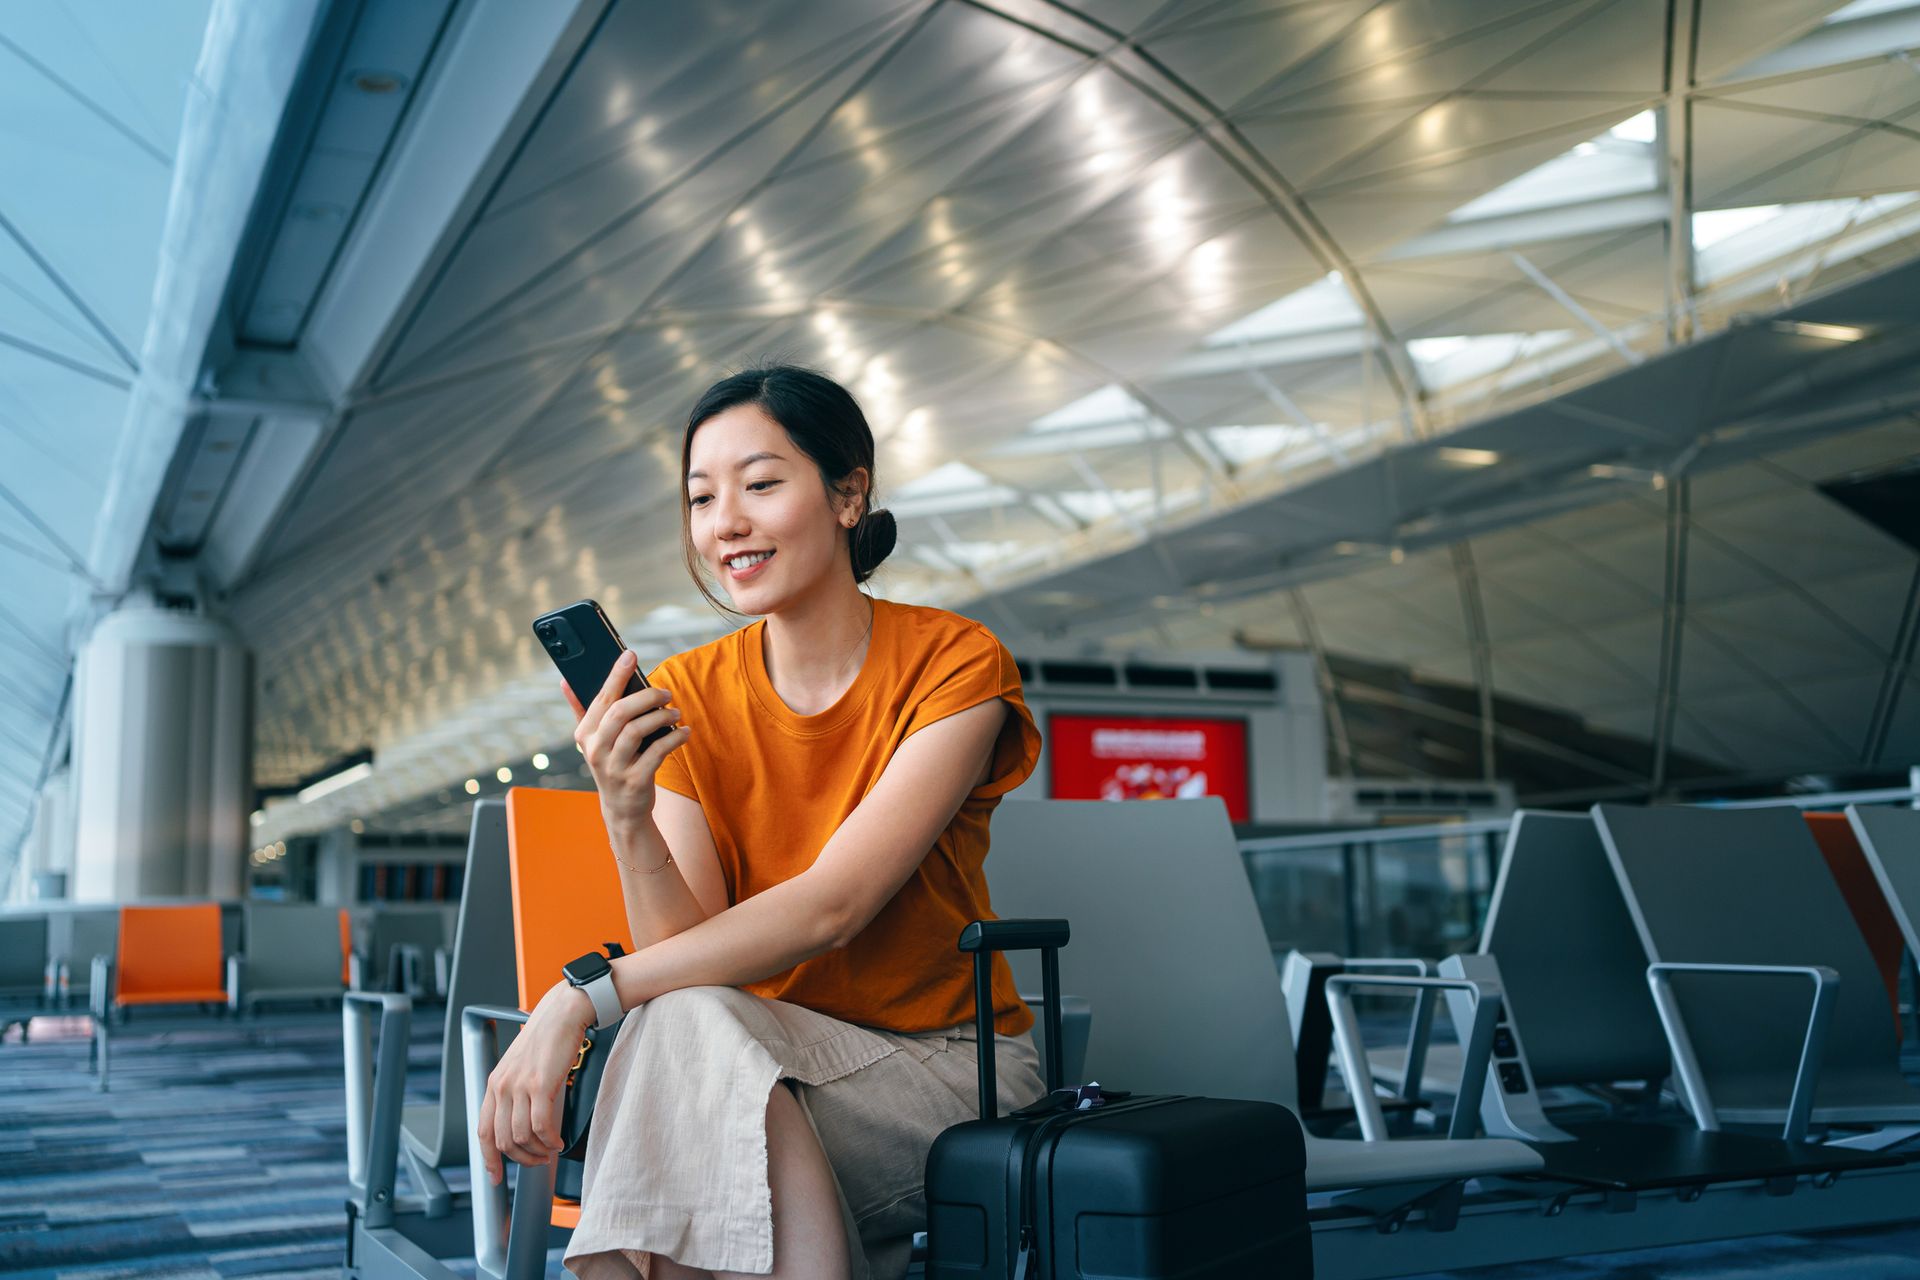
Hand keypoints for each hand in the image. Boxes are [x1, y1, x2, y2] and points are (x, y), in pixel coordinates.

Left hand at [475, 981, 595, 1184]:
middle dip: (521, 1159)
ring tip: (551, 1150)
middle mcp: (501, 1086)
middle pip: (503, 1140)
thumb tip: (522, 1125)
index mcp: (494, 1084)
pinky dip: (550, 1140)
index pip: (483, 1131)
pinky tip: (558, 1141)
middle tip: (538, 1162)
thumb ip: (516, 1094)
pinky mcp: (540, 1085)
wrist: (562, 1014)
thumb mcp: (521, 1068)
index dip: (488, 1159)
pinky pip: (541, 1126)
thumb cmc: (547, 1039)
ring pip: (521, 1136)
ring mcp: (519, 1086)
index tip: (496, 1177)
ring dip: (538, 1151)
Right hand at [565, 651, 690, 833]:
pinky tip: (684, 731)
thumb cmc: (611, 764)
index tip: (630, 654)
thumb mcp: (592, 741)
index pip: (601, 698)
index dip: (616, 675)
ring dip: (661, 716)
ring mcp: (614, 767)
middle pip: (619, 712)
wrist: (622, 810)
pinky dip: (674, 738)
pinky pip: (657, 752)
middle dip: (645, 696)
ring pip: (637, 731)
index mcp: (584, 735)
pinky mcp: (635, 781)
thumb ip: (581, 710)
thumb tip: (565, 680)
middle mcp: (595, 750)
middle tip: (666, 692)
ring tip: (675, 712)